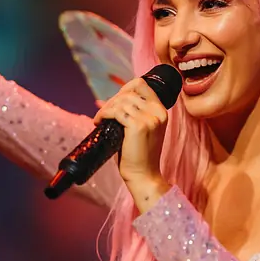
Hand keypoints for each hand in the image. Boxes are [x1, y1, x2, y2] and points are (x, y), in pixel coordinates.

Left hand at [94, 77, 168, 192]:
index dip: (125, 88)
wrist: (144, 175)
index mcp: (161, 111)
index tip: (114, 100)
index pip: (142, 85)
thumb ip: (130, 113)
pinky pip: (115, 112)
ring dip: (106, 108)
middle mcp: (157, 112)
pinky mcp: (138, 126)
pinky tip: (98, 122)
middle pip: (129, 92)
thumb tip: (102, 101)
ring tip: (100, 119)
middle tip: (103, 113)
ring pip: (121, 101)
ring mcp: (149, 118)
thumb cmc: (139, 155)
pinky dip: (104, 114)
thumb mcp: (140, 129)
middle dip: (112, 100)